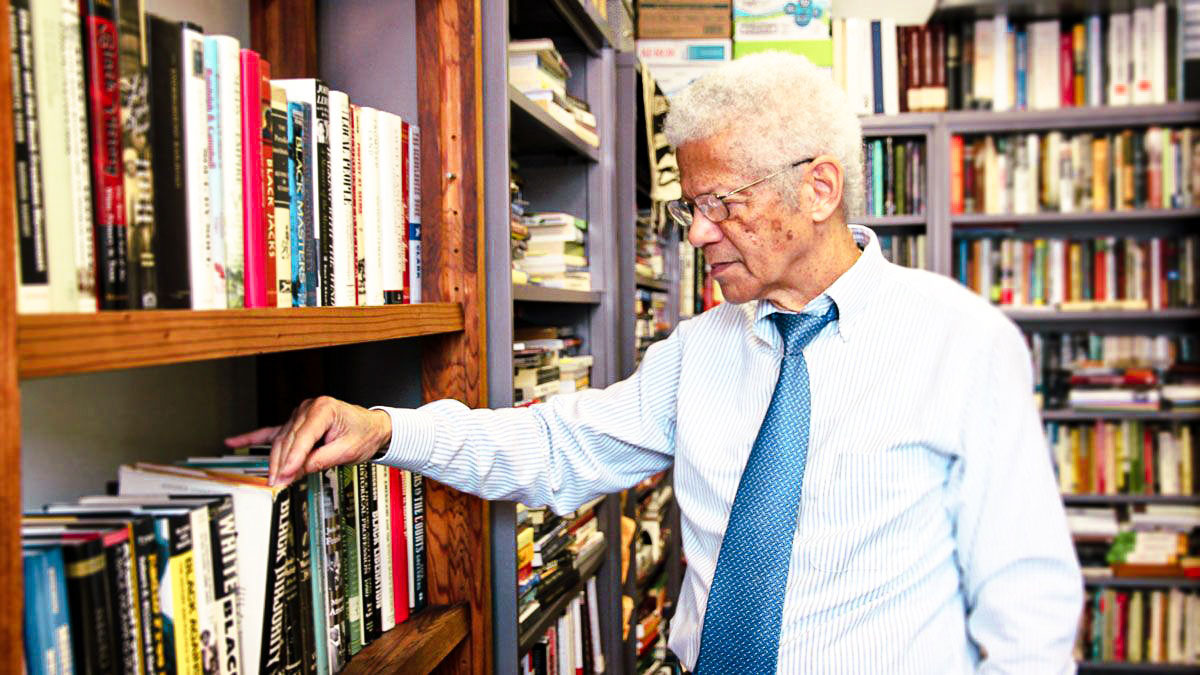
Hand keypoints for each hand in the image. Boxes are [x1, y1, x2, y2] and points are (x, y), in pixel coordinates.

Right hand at [224, 396, 392, 486]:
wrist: (372, 427)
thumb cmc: (363, 433)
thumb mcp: (348, 450)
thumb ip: (323, 459)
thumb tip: (298, 470)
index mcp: (323, 409)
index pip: (302, 437)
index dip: (292, 459)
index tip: (284, 476)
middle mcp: (308, 409)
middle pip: (288, 440)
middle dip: (281, 464)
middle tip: (276, 485)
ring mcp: (299, 415)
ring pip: (280, 441)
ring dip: (275, 461)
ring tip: (271, 479)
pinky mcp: (295, 424)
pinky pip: (271, 432)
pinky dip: (252, 438)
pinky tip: (233, 442)